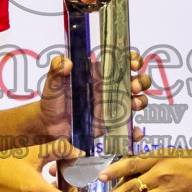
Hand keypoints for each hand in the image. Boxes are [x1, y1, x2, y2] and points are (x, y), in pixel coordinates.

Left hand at [38, 51, 152, 139]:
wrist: (50, 127)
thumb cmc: (52, 101)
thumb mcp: (53, 83)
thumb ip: (56, 69)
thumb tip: (66, 62)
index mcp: (100, 73)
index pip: (122, 61)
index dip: (133, 60)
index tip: (133, 64)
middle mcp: (110, 88)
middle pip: (136, 80)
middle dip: (141, 81)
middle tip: (134, 86)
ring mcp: (113, 106)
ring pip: (137, 100)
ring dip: (141, 101)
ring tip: (134, 104)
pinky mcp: (112, 124)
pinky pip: (130, 127)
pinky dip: (136, 130)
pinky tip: (135, 132)